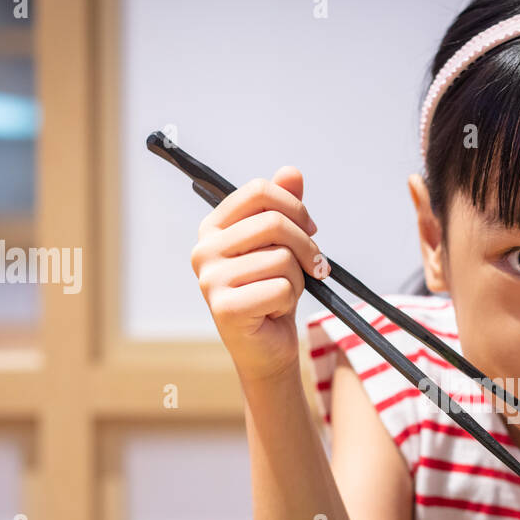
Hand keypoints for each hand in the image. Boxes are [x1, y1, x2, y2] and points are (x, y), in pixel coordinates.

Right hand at [189, 166, 329, 385]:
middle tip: (315, 266)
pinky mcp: (225, 308)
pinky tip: (276, 311)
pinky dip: (290, 300)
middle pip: (273, 222)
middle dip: (306, 245)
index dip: (294, 206)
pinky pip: (281, 288)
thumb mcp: (281, 246)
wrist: (266, 348)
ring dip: (298, 279)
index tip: (310, 228)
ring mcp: (211, 279)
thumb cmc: (272, 292)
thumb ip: (284, 208)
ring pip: (281, 258)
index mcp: (213, 228)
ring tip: (285, 293)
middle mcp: (204, 250)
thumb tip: (292, 172)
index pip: (259, 191)